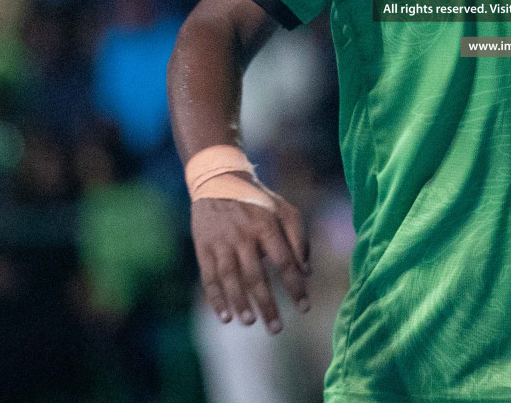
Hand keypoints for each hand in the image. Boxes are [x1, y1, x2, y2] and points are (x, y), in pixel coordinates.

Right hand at [191, 180, 311, 332]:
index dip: (295, 287)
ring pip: (231, 279)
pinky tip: (225, 317)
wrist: (218, 180)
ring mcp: (221, 242)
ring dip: (241, 303)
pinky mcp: (203, 247)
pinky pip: (209, 278)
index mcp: (266, 225)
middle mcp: (243, 235)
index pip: (284, 262)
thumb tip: (307, 272)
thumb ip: (299, 238)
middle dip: (267, 305)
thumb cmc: (258, 200)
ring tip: (251, 322)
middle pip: (256, 276)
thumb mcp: (284, 209)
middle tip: (277, 329)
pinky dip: (216, 299)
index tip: (304, 308)